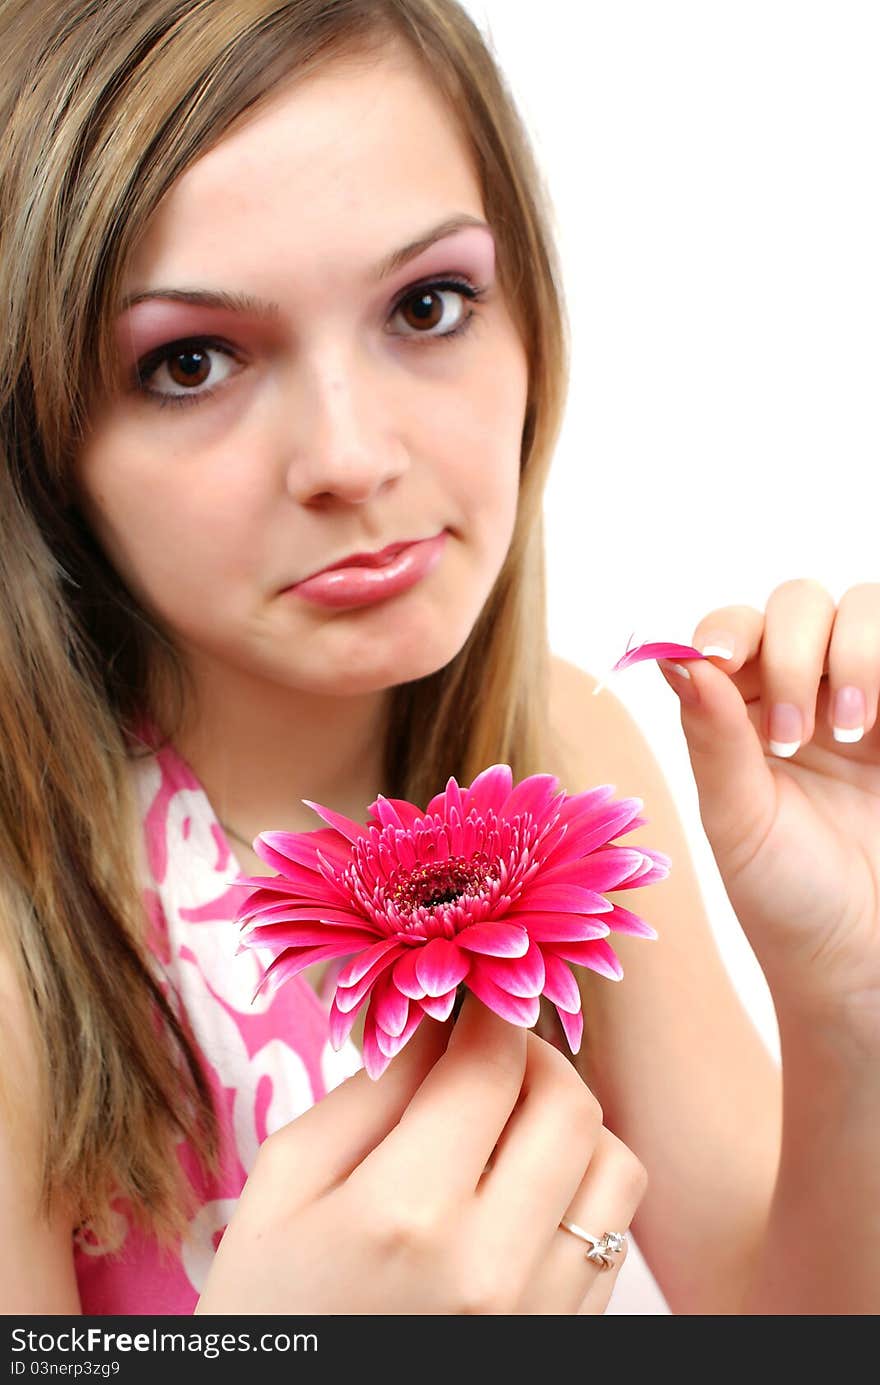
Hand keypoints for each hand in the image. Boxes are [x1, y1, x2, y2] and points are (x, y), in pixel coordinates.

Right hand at [195, 997, 646, 1314]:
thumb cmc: (272, 1310)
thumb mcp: (284, 1187)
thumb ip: (368, 1093)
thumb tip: (438, 1022)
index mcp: (406, 1213)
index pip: (491, 1064)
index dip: (485, 1011)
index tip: (469, 997)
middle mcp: (492, 1265)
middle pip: (570, 1104)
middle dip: (532, 1055)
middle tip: (488, 1052)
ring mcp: (541, 1314)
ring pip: (614, 1167)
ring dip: (569, 1123)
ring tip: (510, 1124)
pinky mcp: (564, 1340)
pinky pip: (612, 1237)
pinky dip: (580, 1189)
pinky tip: (520, 1191)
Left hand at [657, 578, 879, 1020]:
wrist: (865, 962)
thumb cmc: (788, 900)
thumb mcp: (738, 822)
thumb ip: (713, 739)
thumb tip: (674, 659)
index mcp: (740, 713)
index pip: (732, 632)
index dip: (726, 630)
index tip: (720, 659)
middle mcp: (803, 692)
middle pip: (798, 605)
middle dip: (792, 652)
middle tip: (791, 735)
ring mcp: (867, 699)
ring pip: (866, 608)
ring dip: (856, 652)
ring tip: (848, 730)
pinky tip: (878, 724)